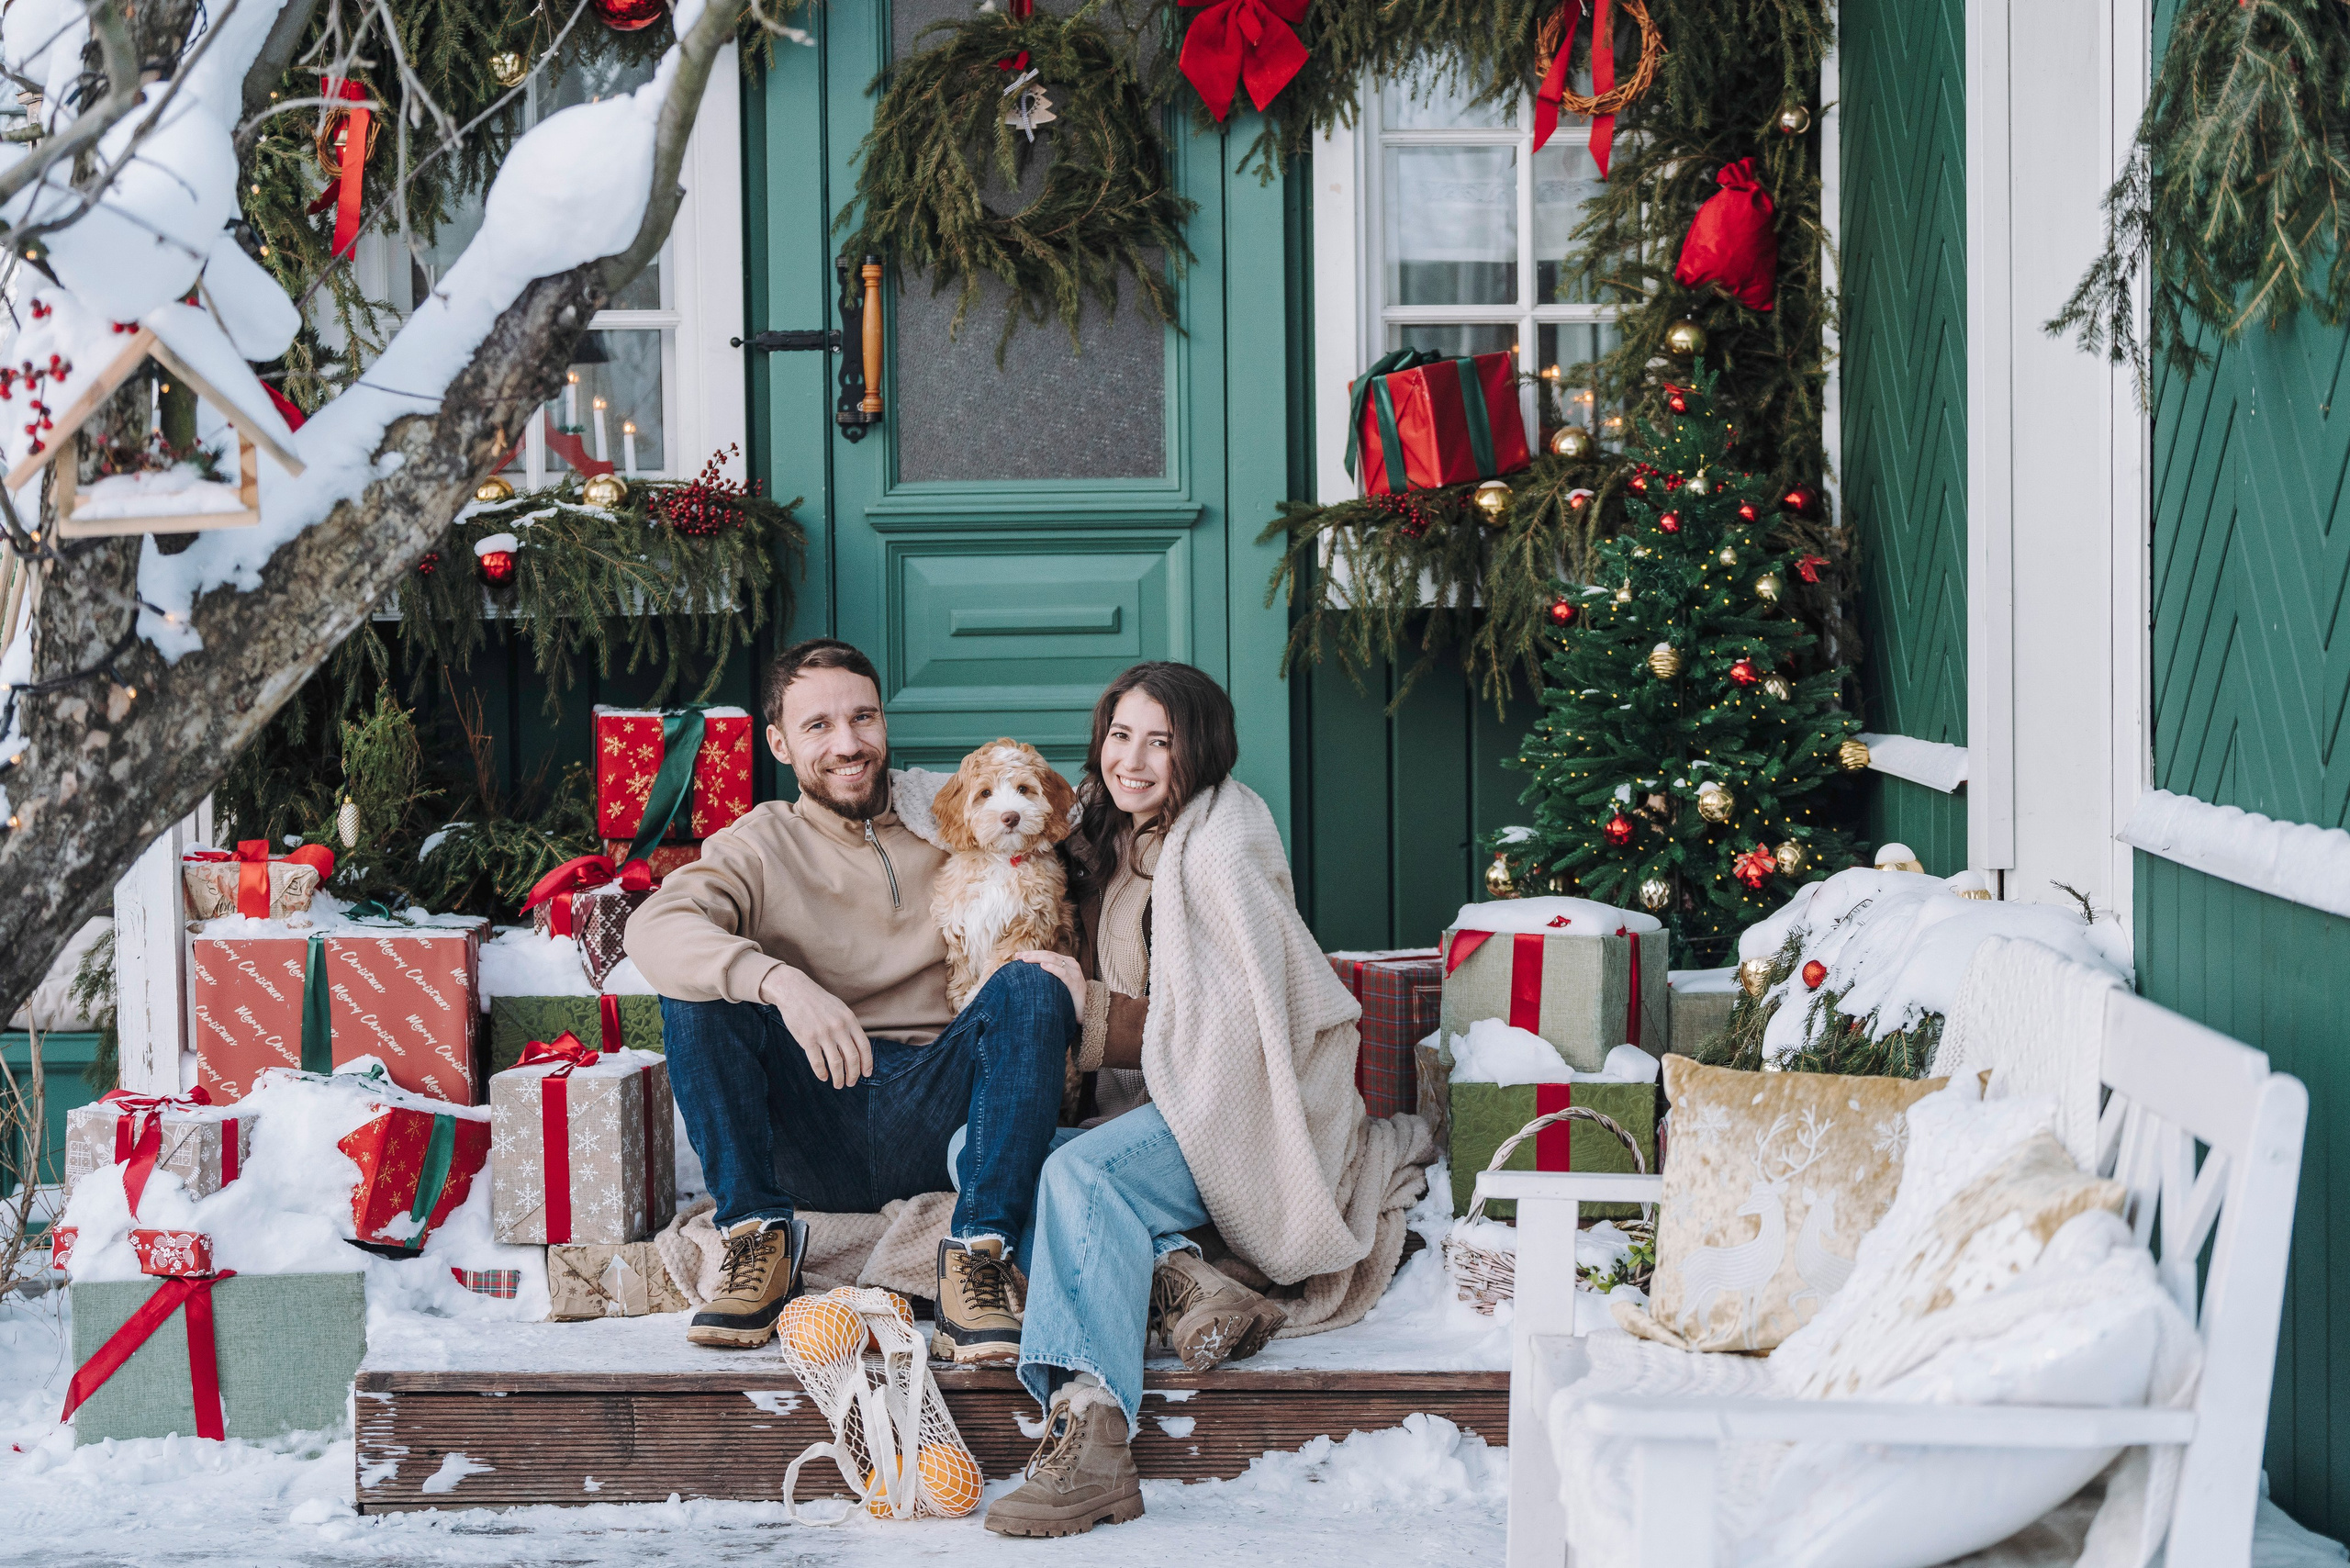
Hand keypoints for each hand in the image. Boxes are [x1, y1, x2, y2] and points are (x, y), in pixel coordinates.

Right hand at [760, 965, 872, 1087]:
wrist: (795, 991)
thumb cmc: (819, 1002)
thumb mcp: (840, 1009)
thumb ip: (849, 1027)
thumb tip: (856, 1050)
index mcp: (849, 1020)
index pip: (864, 1046)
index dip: (867, 1063)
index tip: (867, 1074)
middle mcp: (838, 1027)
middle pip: (852, 1058)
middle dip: (854, 1074)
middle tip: (851, 1083)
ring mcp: (823, 1034)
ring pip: (836, 1063)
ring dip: (839, 1077)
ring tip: (838, 1084)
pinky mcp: (807, 1039)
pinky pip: (818, 1062)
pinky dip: (822, 1073)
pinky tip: (823, 1077)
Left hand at [1016, 949, 1085, 1020]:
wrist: (1086, 1012)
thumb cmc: (1070, 998)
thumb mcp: (1059, 984)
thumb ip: (1049, 977)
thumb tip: (1028, 975)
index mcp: (1067, 963)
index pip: (1047, 954)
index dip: (1033, 953)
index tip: (1017, 956)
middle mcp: (1071, 965)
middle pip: (1049, 955)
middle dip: (1032, 954)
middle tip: (1018, 956)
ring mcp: (1074, 973)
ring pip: (1054, 960)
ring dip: (1038, 958)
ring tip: (1025, 959)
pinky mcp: (1075, 984)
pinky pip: (1062, 973)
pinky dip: (1052, 968)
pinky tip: (1042, 966)